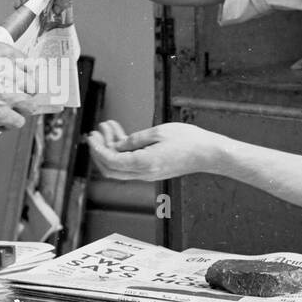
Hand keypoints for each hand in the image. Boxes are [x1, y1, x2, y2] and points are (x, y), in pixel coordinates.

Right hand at [0, 38, 37, 129]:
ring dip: (20, 109)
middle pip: (31, 85)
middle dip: (24, 91)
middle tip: (14, 96)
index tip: (19, 77)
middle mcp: (9, 73)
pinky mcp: (1, 114)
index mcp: (1, 54)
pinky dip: (9, 124)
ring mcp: (8, 94)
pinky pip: (18, 122)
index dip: (23, 72)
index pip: (26, 62)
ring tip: (8, 111)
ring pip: (29, 105)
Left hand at [86, 119, 221, 182]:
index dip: (97, 149)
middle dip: (100, 151)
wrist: (209, 153)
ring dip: (111, 148)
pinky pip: (131, 164)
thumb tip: (117, 146)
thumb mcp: (158, 132)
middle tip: (96, 132)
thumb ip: (134, 140)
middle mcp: (144, 173)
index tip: (91, 137)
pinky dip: (123, 151)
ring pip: (120, 167)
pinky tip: (122, 134)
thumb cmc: (189, 141)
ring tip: (108, 127)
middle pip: (110, 169)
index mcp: (143, 163)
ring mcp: (148, 174)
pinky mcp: (153, 170)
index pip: (111, 161)